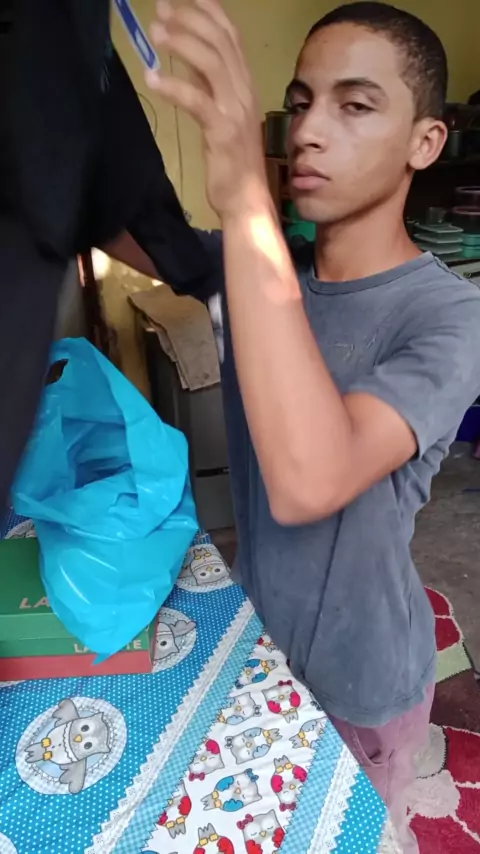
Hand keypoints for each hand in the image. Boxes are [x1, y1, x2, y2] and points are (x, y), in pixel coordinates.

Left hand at [146, 0, 267, 217]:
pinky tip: (151, 78)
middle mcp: (244, 91)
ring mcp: (235, 111)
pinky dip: (173, 86)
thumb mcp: (220, 114)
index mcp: (245, 85)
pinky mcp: (222, 132)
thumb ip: (207, 86)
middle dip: (189, 19)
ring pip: (212, 63)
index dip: (209, 11)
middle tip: (160, 9)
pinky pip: (197, 101)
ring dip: (181, 43)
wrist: (246, 199)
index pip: (231, 36)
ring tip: (154, 32)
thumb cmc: (232, 161)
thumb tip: (187, 59)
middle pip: (220, 42)